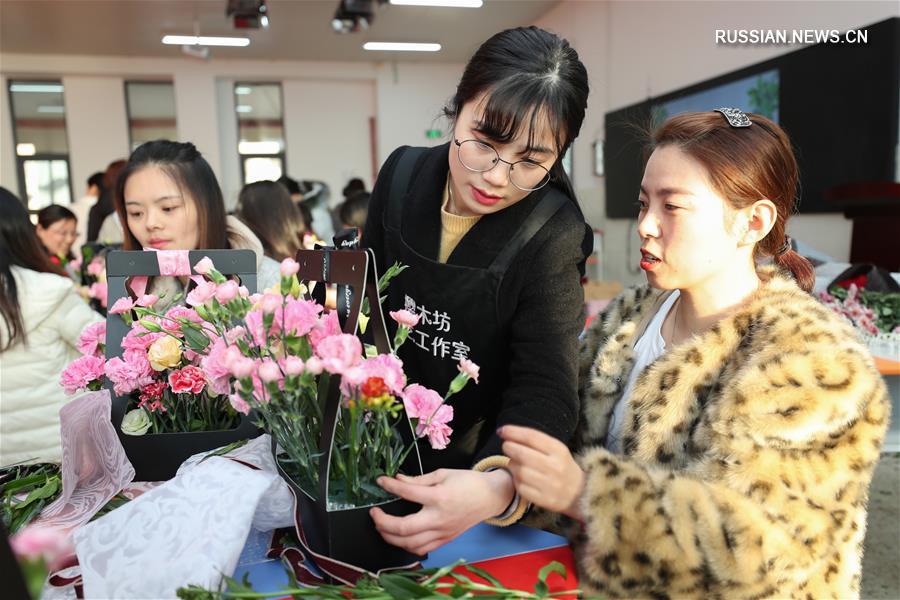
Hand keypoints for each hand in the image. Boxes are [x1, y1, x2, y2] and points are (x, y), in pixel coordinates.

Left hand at [370, 468, 513, 554]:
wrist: (490, 497)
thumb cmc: (468, 482)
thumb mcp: (443, 474)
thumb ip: (418, 480)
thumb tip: (398, 480)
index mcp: (440, 497)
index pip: (408, 493)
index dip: (390, 486)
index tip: (381, 481)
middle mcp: (439, 518)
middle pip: (404, 528)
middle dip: (383, 522)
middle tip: (374, 514)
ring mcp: (443, 532)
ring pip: (410, 544)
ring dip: (391, 537)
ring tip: (382, 527)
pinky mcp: (445, 539)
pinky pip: (421, 549)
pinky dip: (406, 545)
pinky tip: (399, 537)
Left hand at [499, 425, 584, 519]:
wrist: (580, 493)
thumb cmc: (562, 466)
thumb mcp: (556, 449)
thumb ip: (535, 441)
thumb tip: (506, 432)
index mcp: (559, 450)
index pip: (531, 437)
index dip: (513, 432)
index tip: (502, 431)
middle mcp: (556, 467)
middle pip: (523, 454)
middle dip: (509, 447)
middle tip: (506, 446)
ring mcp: (551, 485)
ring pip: (519, 471)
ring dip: (512, 465)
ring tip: (514, 463)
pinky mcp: (545, 500)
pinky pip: (521, 488)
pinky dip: (516, 481)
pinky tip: (519, 477)